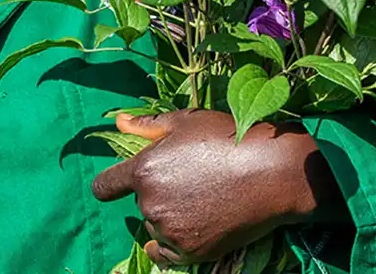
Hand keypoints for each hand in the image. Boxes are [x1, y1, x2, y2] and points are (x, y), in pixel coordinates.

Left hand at [92, 110, 339, 265]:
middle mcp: (151, 203)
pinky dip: (171, 242)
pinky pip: (166, 252)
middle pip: (140, 201)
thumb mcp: (184, 122)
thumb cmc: (225, 137)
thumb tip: (117, 122)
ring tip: (200, 194)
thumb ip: (146, 126)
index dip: (111, 183)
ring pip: (156, 224)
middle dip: (156, 189)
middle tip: (187, 175)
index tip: (117, 183)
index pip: (105, 187)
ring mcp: (171, 231)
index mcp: (144, 170)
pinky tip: (185, 228)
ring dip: (168, 214)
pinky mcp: (191, 251)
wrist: (270, 171)